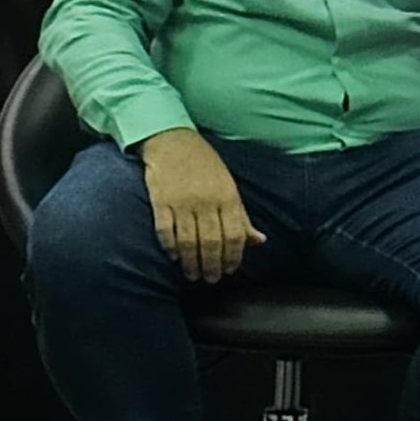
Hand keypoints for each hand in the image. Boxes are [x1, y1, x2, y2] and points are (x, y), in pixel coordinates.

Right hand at [138, 128, 266, 281]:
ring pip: (188, 242)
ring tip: (193, 274)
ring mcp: (182, 202)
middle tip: (212, 279)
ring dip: (191, 263)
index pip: (234, 235)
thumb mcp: (229, 186)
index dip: (233, 257)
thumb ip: (241, 216)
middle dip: (212, 266)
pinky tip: (174, 257)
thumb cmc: (205, 165)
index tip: (230, 270)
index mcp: (227, 197)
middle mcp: (206, 201)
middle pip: (211, 242)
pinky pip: (165, 231)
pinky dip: (170, 247)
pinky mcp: (160, 201)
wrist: (173, 141)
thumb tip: (259, 241)